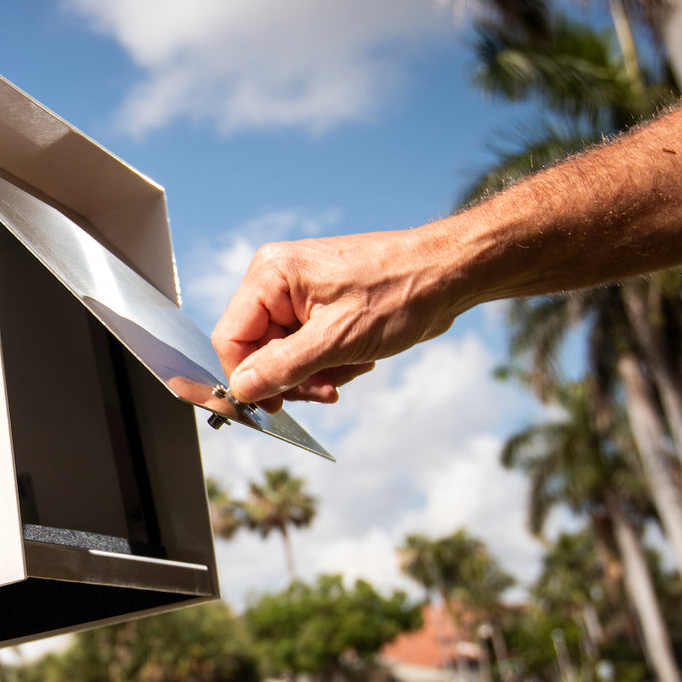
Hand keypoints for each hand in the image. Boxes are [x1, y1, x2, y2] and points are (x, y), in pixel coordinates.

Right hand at [210, 227, 467, 410]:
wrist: (450, 275)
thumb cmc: (399, 292)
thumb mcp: (336, 339)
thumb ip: (281, 367)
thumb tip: (242, 389)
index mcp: (271, 276)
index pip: (231, 338)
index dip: (246, 377)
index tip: (269, 406)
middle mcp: (278, 281)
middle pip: (258, 350)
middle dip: (293, 377)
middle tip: (324, 391)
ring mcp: (300, 295)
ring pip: (285, 355)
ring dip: (317, 374)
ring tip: (351, 369)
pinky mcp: (321, 307)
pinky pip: (308, 349)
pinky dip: (331, 363)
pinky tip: (359, 358)